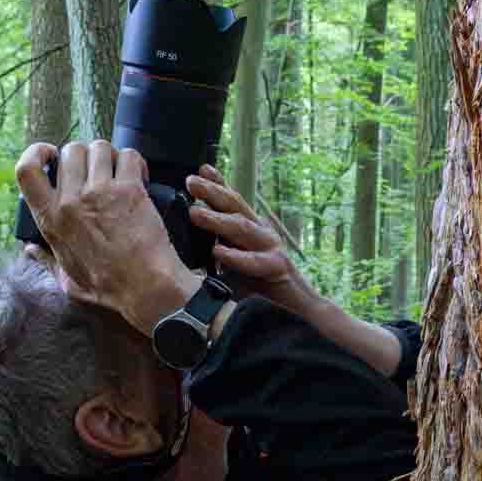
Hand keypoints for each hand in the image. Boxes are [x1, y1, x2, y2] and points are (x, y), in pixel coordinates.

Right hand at [16, 139, 195, 332]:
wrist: (145, 288)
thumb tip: (30, 250)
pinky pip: (129, 155)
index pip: (26, 171)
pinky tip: (138, 176)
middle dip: (84, 155)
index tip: (49, 154)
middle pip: (70, 150)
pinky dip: (135, 161)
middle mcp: (71, 201)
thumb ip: (46, 261)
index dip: (35, 152)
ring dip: (109, 156)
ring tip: (118, 171)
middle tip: (96, 170)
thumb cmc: (108, 288)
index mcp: (50, 220)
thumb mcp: (66, 280)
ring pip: (99, 147)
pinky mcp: (130, 190)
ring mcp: (100, 192)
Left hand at [185, 167, 315, 316]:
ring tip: (195, 213)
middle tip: (191, 181)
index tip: (199, 169)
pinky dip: (236, 256)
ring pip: (243, 228)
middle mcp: (261, 233)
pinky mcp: (277, 269)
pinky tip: (219, 251)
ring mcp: (270, 248)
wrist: (295, 310)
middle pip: (235, 206)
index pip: (232, 200)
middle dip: (212, 192)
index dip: (218, 183)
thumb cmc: (260, 288)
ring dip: (218, 219)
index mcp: (250, 229)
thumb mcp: (232, 263)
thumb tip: (186, 240)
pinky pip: (254, 261)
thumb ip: (216, 249)